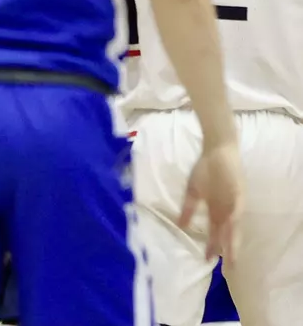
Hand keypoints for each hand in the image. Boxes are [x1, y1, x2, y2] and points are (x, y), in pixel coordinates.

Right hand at [180, 141, 243, 262]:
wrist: (216, 150)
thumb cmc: (204, 168)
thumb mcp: (192, 191)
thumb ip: (187, 208)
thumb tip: (178, 225)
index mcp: (215, 210)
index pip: (214, 232)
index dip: (211, 245)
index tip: (205, 260)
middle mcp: (226, 210)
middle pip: (226, 234)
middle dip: (225, 250)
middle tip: (225, 267)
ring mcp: (233, 203)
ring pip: (234, 227)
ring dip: (233, 241)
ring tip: (231, 256)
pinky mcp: (238, 193)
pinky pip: (237, 208)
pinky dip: (235, 218)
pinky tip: (231, 228)